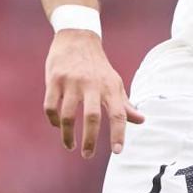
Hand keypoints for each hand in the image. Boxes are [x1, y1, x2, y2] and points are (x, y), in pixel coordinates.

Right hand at [43, 30, 144, 156]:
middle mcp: (91, 84)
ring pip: (68, 115)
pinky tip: (58, 126)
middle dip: (90, 140)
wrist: (77, 38)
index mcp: (110, 86)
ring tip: (70, 146)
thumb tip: (142, 120)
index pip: (118, 113)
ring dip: (67, 135)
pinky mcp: (54, 79)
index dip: (119, 133)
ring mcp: (71, 82)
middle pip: (92, 117)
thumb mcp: (114, 82)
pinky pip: (51, 106)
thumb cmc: (98, 66)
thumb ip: (125, 103)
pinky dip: (54, 121)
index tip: (117, 151)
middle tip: (87, 155)